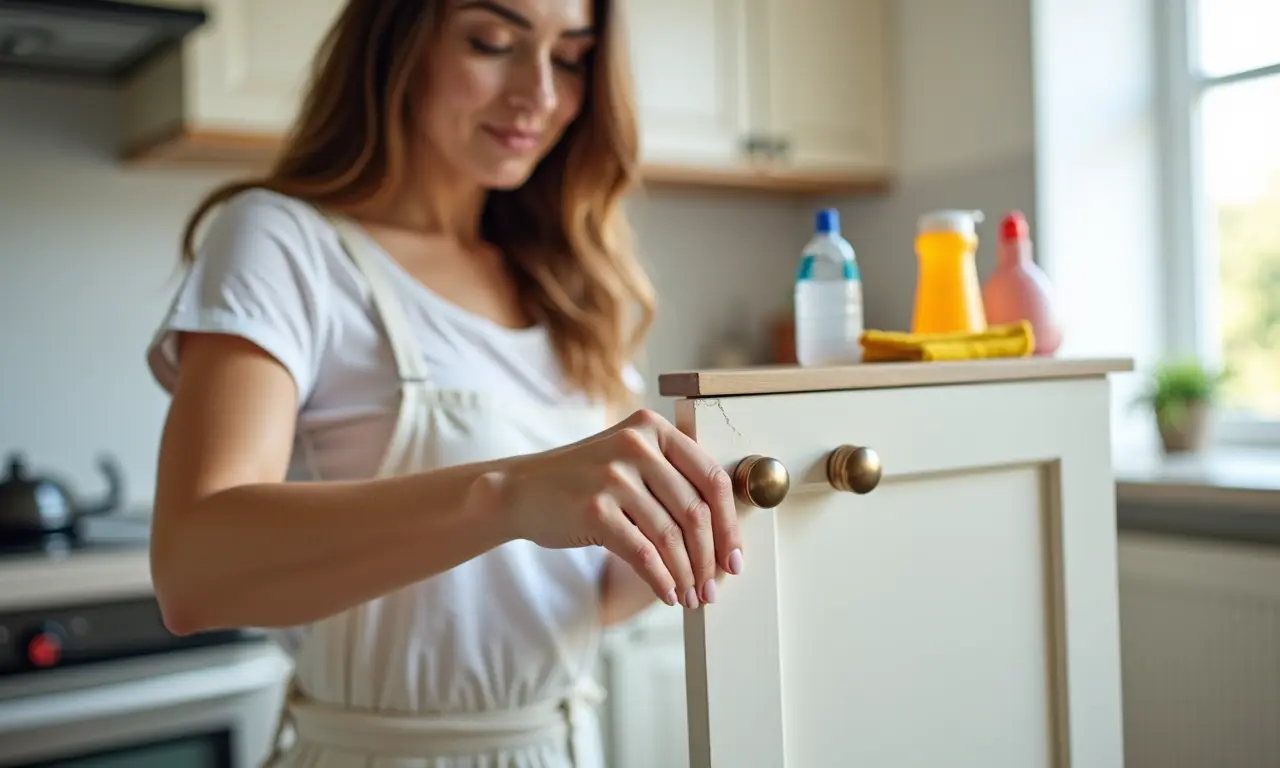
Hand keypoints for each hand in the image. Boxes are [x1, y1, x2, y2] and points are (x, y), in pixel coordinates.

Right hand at [480, 409, 741, 608]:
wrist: (521, 490)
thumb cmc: (584, 482)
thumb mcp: (630, 461)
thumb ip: (672, 481)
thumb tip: (723, 539)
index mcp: (654, 429)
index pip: (712, 479)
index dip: (730, 525)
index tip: (734, 559)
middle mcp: (637, 445)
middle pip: (695, 512)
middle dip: (709, 559)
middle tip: (713, 589)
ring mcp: (614, 475)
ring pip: (670, 537)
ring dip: (686, 576)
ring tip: (690, 598)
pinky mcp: (594, 508)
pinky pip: (643, 553)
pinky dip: (661, 580)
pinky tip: (667, 594)